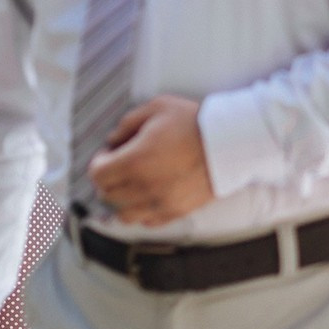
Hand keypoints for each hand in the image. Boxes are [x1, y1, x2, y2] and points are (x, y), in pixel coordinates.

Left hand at [87, 95, 214, 226]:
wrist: (231, 143)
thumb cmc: (195, 123)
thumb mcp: (158, 107)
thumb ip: (127, 123)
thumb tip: (113, 140)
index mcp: (134, 161)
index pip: (97, 174)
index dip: (98, 162)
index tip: (108, 154)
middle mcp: (143, 187)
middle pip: (106, 195)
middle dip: (108, 179)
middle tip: (119, 166)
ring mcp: (159, 203)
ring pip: (122, 214)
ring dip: (121, 200)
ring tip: (132, 185)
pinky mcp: (175, 211)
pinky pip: (146, 221)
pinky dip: (141, 211)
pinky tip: (149, 196)